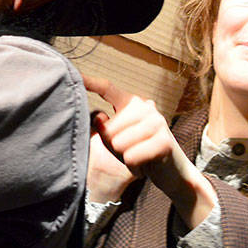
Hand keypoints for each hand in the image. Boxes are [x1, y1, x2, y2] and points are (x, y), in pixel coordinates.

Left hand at [84, 76, 216, 227]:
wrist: (172, 173)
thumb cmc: (140, 154)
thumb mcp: (117, 142)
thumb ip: (105, 129)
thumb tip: (99, 117)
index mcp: (132, 103)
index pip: (109, 89)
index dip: (91, 83)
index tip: (76, 74)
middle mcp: (145, 107)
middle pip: (108, 129)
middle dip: (113, 147)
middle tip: (130, 151)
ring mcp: (157, 122)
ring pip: (118, 144)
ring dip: (124, 157)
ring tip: (138, 157)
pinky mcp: (164, 141)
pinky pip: (131, 157)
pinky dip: (134, 166)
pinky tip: (145, 165)